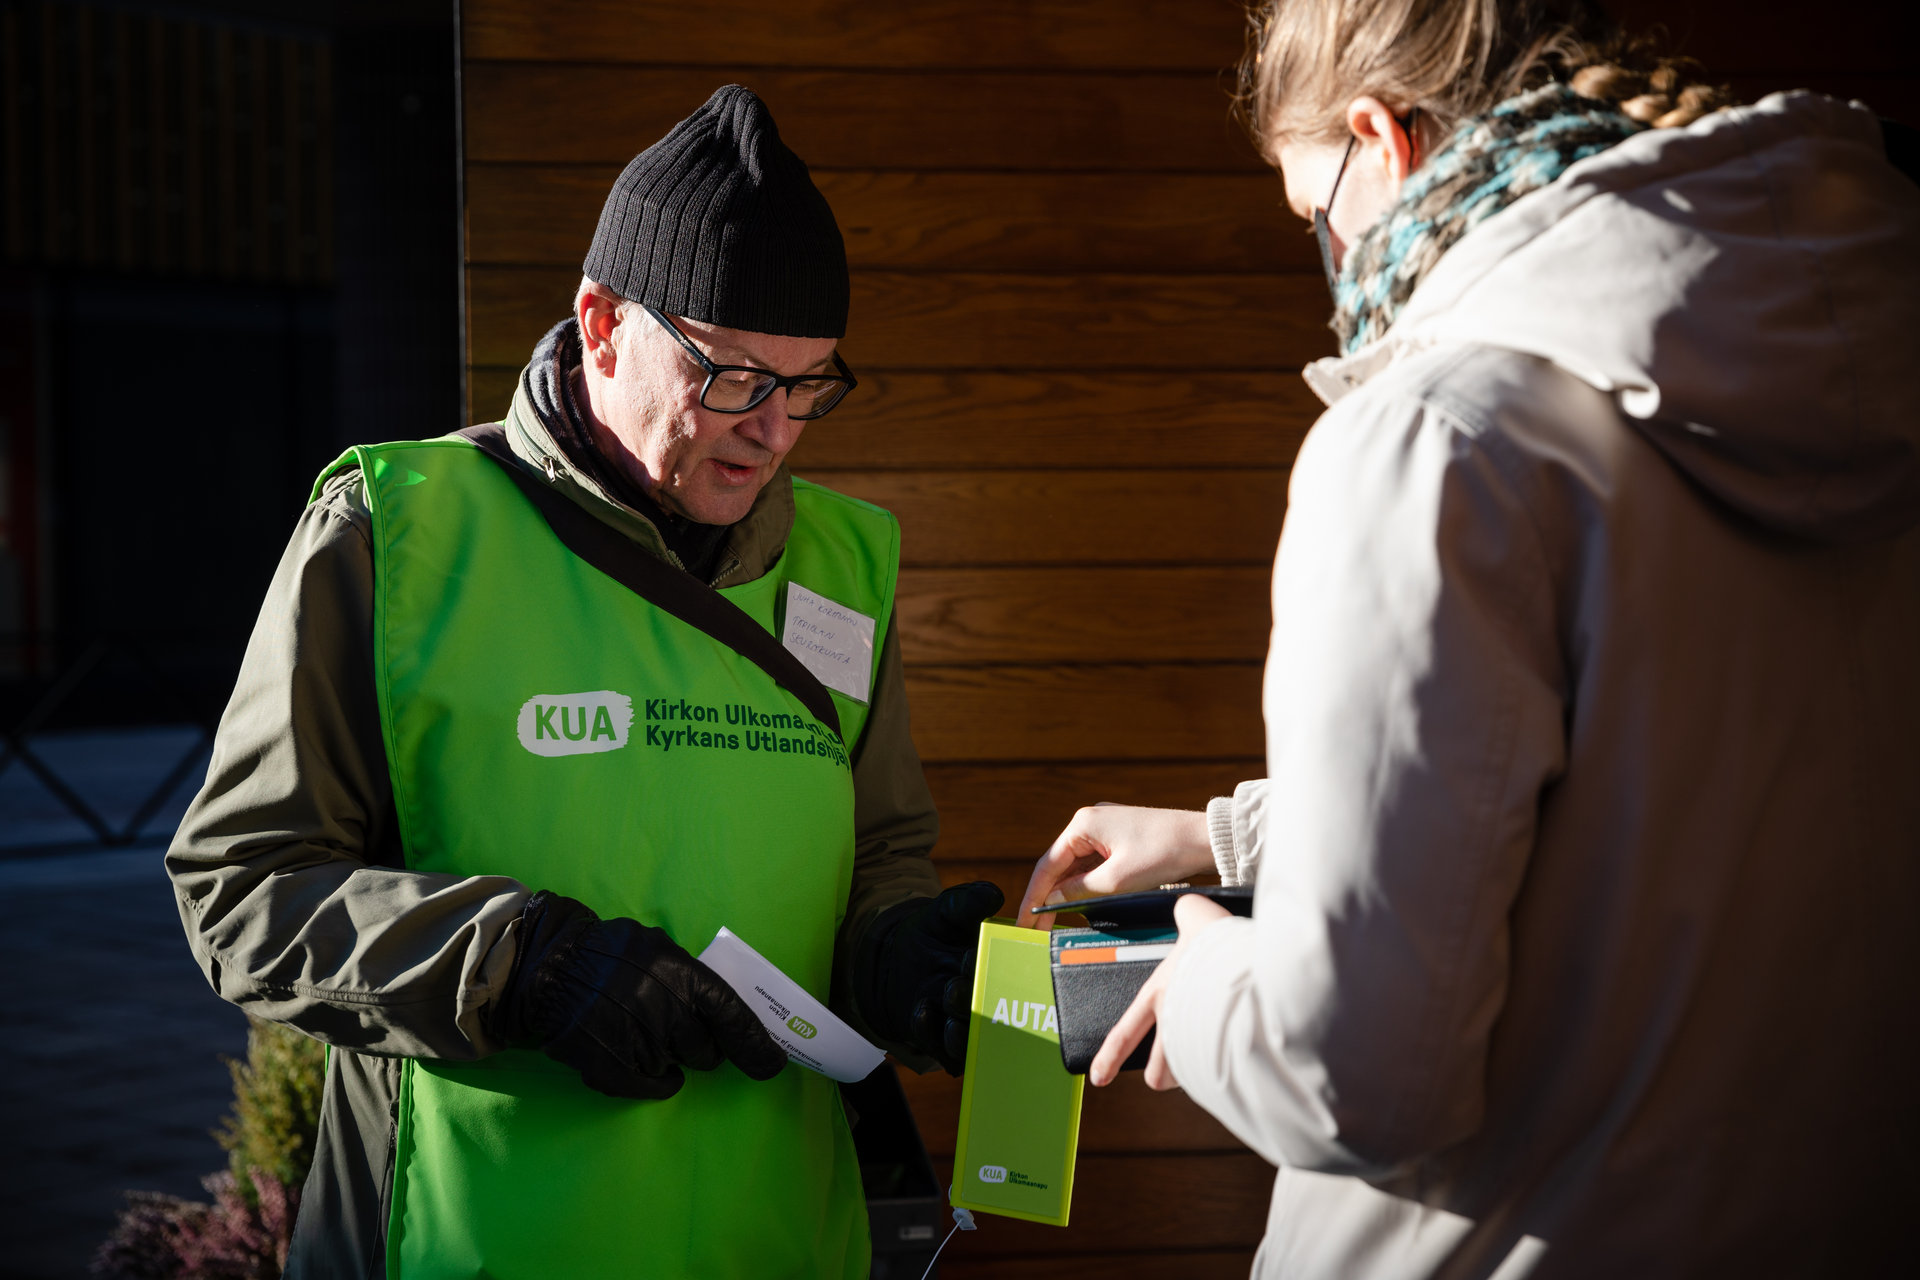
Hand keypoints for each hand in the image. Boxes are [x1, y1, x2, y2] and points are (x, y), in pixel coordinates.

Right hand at [494, 891, 786, 1098]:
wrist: (551, 970)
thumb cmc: (612, 955)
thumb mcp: (658, 948)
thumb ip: (691, 978)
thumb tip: (727, 1011)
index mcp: (683, 977)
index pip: (734, 1017)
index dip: (756, 1045)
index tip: (772, 1064)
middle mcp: (668, 1011)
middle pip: (708, 1052)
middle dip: (701, 1046)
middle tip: (677, 1027)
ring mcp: (641, 1044)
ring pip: (679, 1067)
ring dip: (669, 1055)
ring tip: (640, 1029)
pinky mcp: (615, 1070)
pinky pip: (655, 1086)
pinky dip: (653, 1078)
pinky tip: (636, 1055)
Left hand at [859, 881, 1004, 1073]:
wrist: (892, 958)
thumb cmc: (930, 931)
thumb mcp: (947, 911)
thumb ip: (968, 901)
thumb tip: (993, 895)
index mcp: (996, 970)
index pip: (1009, 976)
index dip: (998, 969)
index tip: (974, 954)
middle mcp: (984, 1001)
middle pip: (991, 1011)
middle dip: (978, 999)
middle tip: (960, 982)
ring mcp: (963, 1024)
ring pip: (970, 1037)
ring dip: (962, 1026)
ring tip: (949, 1004)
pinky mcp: (938, 1041)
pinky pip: (940, 1048)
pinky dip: (932, 1033)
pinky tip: (923, 1012)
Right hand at [1018, 804, 1215, 929]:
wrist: (1204, 839)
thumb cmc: (1164, 852)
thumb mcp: (1117, 880)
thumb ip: (1079, 891)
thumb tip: (1051, 900)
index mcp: (1084, 823)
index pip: (1048, 864)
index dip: (1033, 895)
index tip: (1024, 920)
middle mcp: (1091, 821)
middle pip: (1059, 865)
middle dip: (1047, 896)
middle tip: (1035, 927)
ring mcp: (1107, 829)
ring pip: (1077, 866)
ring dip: (1067, 892)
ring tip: (1053, 921)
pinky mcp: (1121, 839)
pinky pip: (1094, 864)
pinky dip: (1086, 884)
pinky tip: (1080, 904)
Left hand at [1088, 893, 1231, 1087]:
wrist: (1247, 964)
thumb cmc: (1217, 944)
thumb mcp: (1198, 919)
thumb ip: (1188, 914)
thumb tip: (1188, 907)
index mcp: (1158, 995)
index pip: (1124, 1033)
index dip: (1109, 1057)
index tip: (1099, 1078)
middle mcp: (1174, 1025)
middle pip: (1158, 1071)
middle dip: (1163, 1075)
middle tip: (1171, 1069)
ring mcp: (1200, 1044)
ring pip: (1192, 1077)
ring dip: (1199, 1073)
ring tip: (1214, 1059)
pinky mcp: (1231, 1054)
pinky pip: (1228, 1071)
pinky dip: (1234, 1067)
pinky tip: (1245, 1055)